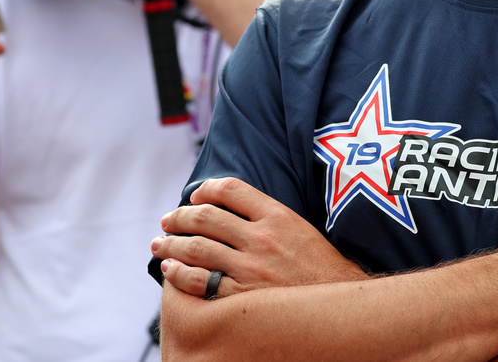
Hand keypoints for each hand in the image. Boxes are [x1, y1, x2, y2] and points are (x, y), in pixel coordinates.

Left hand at [152, 177, 366, 299]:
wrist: (337, 309)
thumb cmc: (321, 270)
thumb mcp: (301, 230)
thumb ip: (269, 217)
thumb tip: (232, 209)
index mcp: (278, 216)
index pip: (230, 189)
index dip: (205, 190)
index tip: (194, 197)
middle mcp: (261, 239)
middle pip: (206, 217)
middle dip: (179, 217)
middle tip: (167, 220)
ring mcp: (249, 269)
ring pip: (196, 248)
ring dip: (171, 243)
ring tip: (159, 243)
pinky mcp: (240, 298)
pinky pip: (198, 281)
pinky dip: (177, 273)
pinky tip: (169, 269)